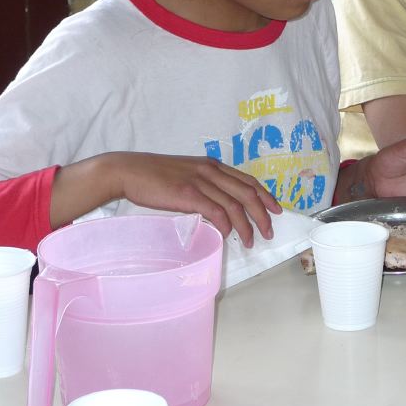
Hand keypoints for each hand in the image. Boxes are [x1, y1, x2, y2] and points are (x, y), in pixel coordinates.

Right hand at [98, 151, 280, 244]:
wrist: (129, 170)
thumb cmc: (154, 176)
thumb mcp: (186, 174)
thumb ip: (204, 185)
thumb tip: (217, 207)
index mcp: (213, 165)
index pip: (248, 180)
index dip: (265, 195)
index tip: (276, 209)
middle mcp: (211, 170)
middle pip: (248, 193)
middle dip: (263, 214)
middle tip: (269, 231)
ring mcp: (201, 181)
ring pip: (235, 205)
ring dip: (246, 225)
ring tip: (251, 240)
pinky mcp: (188, 193)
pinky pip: (216, 211)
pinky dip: (226, 225)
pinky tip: (228, 235)